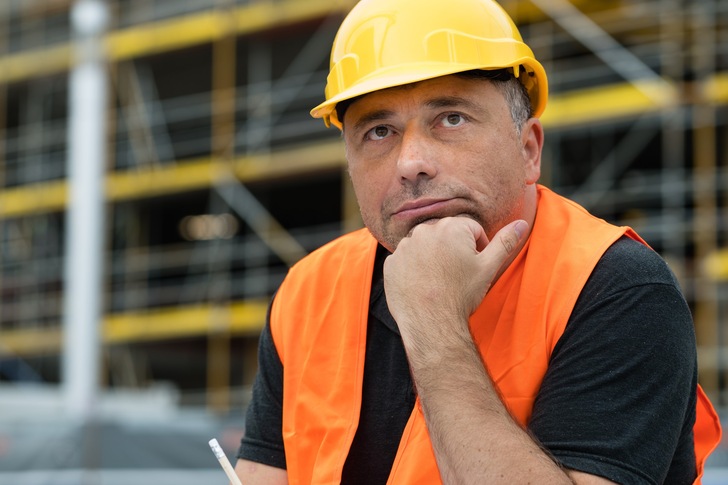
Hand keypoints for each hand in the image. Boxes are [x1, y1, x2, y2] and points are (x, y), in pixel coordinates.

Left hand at [383, 217, 526, 357]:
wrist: (431, 323)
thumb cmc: (461, 294)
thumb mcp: (489, 267)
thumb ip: (505, 242)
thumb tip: (522, 223)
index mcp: (451, 227)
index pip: (471, 229)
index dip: (477, 248)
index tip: (474, 268)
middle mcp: (424, 230)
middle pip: (446, 235)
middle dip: (453, 250)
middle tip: (457, 276)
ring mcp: (404, 246)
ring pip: (425, 246)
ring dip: (432, 257)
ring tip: (439, 281)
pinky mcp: (391, 263)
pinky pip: (406, 260)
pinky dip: (413, 269)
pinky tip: (422, 285)